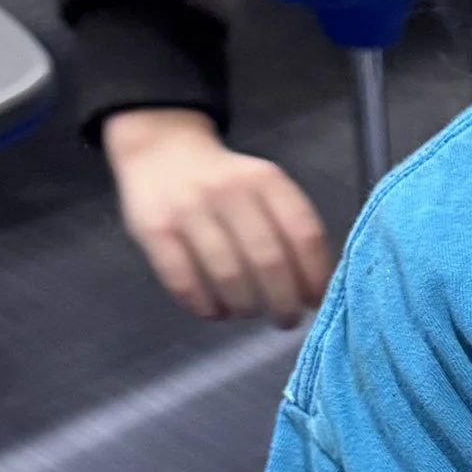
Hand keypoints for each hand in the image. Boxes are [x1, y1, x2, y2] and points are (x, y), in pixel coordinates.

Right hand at [100, 107, 331, 323]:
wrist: (161, 152)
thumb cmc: (226, 182)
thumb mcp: (264, 186)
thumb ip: (289, 225)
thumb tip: (314, 287)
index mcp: (266, 180)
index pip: (303, 233)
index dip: (315, 275)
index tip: (316, 301)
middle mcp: (230, 191)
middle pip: (268, 260)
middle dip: (283, 302)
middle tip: (287, 319)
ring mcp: (189, 210)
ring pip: (227, 275)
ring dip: (246, 306)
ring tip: (249, 312)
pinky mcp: (155, 230)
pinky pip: (184, 280)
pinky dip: (205, 305)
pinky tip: (215, 310)